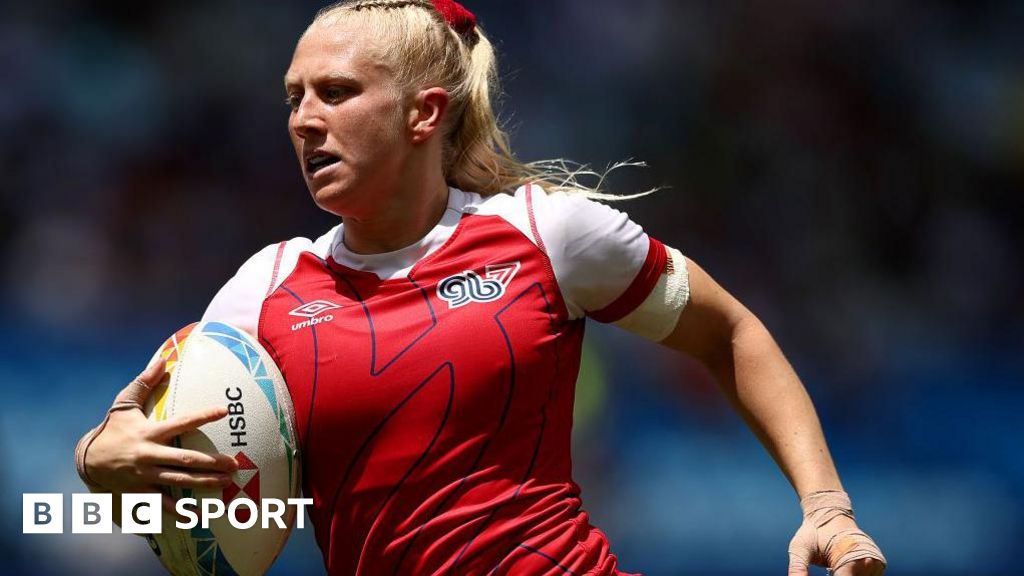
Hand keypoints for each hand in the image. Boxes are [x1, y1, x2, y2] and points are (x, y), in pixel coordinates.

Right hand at [76, 359, 238, 512]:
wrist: (87, 460)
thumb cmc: (112, 429)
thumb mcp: (123, 404)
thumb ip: (143, 383)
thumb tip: (161, 360)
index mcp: (149, 433)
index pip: (181, 423)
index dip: (202, 416)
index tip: (223, 410)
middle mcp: (149, 456)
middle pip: (185, 460)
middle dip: (211, 462)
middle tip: (234, 463)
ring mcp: (145, 476)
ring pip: (179, 482)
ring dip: (204, 483)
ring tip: (226, 483)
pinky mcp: (141, 492)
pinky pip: (163, 504)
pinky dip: (180, 511)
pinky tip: (199, 514)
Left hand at [788, 490, 885, 575]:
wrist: (830, 513)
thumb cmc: (813, 531)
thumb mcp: (800, 548)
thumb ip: (798, 568)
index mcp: (849, 559)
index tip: (826, 574)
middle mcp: (867, 562)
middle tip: (828, 568)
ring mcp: (876, 564)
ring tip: (834, 567)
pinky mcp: (879, 565)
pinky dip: (856, 575)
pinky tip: (842, 570)